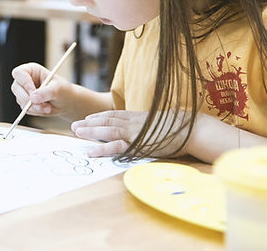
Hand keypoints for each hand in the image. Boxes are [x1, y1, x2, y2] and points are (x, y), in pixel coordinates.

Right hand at [11, 62, 72, 116]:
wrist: (65, 102)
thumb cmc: (62, 90)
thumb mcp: (57, 89)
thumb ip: (46, 92)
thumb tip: (33, 98)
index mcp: (32, 70)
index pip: (19, 73)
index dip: (24, 82)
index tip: (33, 92)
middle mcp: (25, 80)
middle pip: (16, 88)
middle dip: (28, 99)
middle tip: (41, 105)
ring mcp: (23, 91)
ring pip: (20, 100)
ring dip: (34, 107)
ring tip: (48, 107)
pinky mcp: (24, 102)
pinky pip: (25, 109)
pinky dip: (35, 111)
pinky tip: (45, 108)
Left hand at [71, 110, 190, 157]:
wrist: (192, 128)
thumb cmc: (178, 127)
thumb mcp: (158, 123)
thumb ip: (147, 125)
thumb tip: (142, 128)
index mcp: (138, 117)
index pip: (114, 114)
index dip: (99, 116)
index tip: (87, 117)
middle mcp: (133, 122)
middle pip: (107, 120)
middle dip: (89, 123)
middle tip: (74, 126)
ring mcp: (135, 132)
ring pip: (107, 130)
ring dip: (90, 131)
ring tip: (76, 132)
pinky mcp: (138, 144)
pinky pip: (116, 146)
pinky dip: (102, 148)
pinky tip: (91, 151)